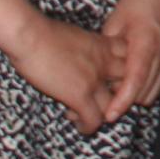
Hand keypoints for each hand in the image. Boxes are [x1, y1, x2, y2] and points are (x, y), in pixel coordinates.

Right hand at [9, 14, 124, 135]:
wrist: (28, 34)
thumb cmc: (42, 31)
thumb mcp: (75, 34)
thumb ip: (85, 46)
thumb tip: (81, 56)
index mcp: (103, 45)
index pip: (131, 60)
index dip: (125, 74)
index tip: (111, 82)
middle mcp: (105, 63)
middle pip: (129, 85)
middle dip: (120, 97)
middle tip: (103, 102)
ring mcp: (94, 80)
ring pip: (114, 107)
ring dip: (102, 115)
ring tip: (88, 117)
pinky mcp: (80, 95)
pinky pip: (94, 120)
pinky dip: (88, 126)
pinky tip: (79, 125)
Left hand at [103, 0, 159, 118]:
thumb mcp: (116, 21)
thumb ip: (109, 49)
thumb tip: (98, 71)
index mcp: (146, 43)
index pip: (135, 81)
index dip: (121, 101)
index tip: (108, 115)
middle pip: (144, 92)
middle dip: (125, 101)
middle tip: (102, 101)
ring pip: (154, 91)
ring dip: (136, 95)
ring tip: (115, 90)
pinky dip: (146, 87)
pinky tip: (131, 81)